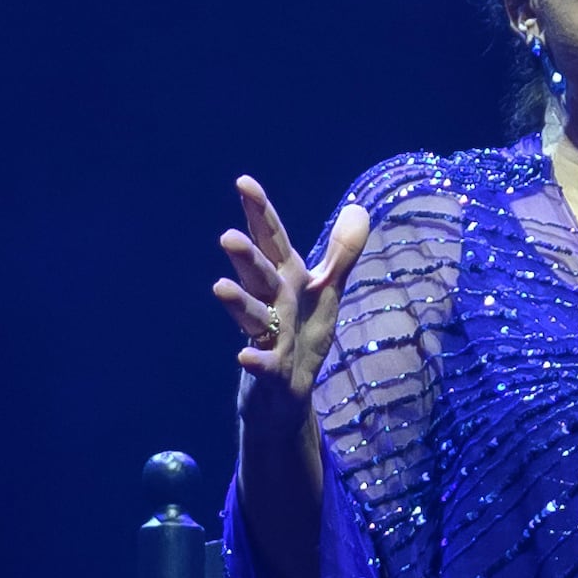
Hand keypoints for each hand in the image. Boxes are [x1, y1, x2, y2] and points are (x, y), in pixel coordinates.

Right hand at [212, 175, 371, 440]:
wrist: (286, 394)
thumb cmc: (302, 336)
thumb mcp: (327, 291)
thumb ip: (341, 252)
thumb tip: (358, 208)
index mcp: (286, 280)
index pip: (272, 241)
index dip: (260, 213)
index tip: (243, 182)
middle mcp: (273, 303)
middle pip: (259, 275)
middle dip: (245, 257)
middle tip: (227, 237)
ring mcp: (269, 336)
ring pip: (253, 315)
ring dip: (238, 302)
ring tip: (219, 287)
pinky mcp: (271, 371)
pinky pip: (263, 365)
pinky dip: (255, 360)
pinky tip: (244, 357)